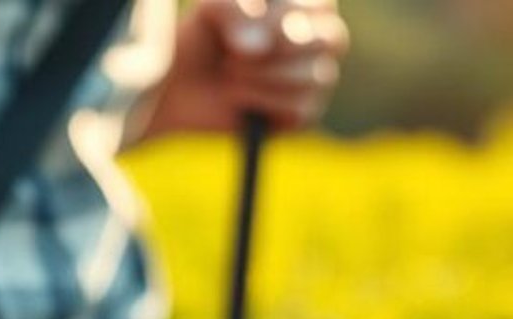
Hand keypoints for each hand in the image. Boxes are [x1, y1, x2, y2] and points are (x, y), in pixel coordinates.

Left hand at [137, 0, 347, 140]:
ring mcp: (314, 78)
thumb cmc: (201, 38)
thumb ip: (235, 9)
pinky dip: (263, 101)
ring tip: (229, 73)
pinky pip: (301, 108)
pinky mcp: (302, 114)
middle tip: (237, 52)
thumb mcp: (212, 10)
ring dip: (264, 75)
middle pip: (334, 38)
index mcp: (304, 6)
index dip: (286, 15)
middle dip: (282, 46)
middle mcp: (318, 40)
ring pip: (317, 75)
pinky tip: (237, 98)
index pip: (322, 4)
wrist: (179, 87)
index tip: (247, 22)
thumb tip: (257, 48)